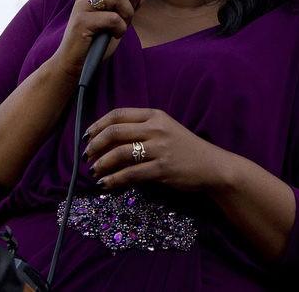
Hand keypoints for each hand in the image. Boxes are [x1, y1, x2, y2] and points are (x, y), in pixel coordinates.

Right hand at [50, 0, 152, 78]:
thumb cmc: (98, 41)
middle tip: (132, 10)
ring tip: (122, 26)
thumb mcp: (121, 18)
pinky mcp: (81, 22)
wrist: (76, 64)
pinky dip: (120, 28)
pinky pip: (112, 18)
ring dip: (128, 13)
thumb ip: (133, 0)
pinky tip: (115, 35)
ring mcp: (82, 7)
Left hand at [83, 107, 225, 191]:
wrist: (212, 165)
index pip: (118, 114)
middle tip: (86, 156)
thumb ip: (141, 130)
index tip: (86, 137)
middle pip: (115, 132)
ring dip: (101, 163)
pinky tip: (105, 184)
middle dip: (95, 145)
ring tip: (94, 171)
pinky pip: (130, 174)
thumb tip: (107, 140)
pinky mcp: (162, 168)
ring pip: (119, 153)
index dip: (97, 125)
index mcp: (155, 115)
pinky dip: (114, 180)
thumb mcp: (165, 130)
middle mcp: (156, 128)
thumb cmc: (186, 148)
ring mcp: (160, 148)